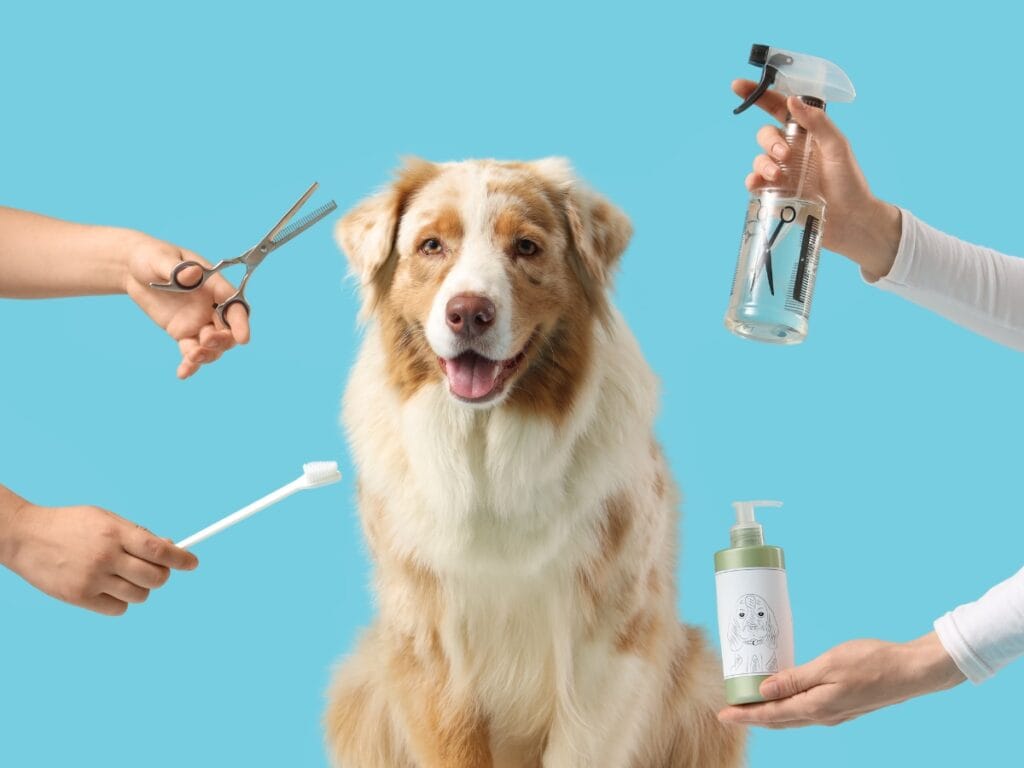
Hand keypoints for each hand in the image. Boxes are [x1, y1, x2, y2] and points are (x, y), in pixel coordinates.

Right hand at [0, 502, 197, 615]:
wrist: (26, 537)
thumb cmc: (72, 525)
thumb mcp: (106, 519)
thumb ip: (137, 535)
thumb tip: (170, 549)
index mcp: (114, 533)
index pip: (158, 550)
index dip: (181, 559)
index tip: (192, 563)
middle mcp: (105, 557)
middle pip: (155, 577)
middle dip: (162, 575)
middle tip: (156, 570)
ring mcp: (92, 579)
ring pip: (140, 595)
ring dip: (140, 588)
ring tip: (124, 576)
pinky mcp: (79, 598)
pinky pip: (119, 608)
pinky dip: (120, 601)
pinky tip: (108, 588)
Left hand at [123, 233, 250, 378]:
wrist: (134, 268)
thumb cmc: (152, 257)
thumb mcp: (161, 258)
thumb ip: (178, 269)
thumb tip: (192, 274)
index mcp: (213, 285)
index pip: (234, 305)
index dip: (241, 322)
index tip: (243, 339)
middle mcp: (210, 305)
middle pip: (228, 330)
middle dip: (222, 340)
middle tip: (205, 342)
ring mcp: (198, 321)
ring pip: (213, 345)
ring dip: (207, 355)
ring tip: (190, 358)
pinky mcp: (183, 333)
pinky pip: (191, 352)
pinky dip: (190, 365)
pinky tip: (182, 373)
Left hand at [718, 633, 964, 727]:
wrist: (912, 672)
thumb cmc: (872, 662)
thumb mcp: (828, 665)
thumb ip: (794, 679)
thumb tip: (764, 690)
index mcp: (816, 707)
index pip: (770, 715)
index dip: (744, 715)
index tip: (722, 714)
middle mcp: (823, 716)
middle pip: (778, 720)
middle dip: (752, 716)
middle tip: (728, 711)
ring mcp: (834, 713)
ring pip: (792, 717)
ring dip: (769, 712)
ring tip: (749, 703)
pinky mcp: (842, 706)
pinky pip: (805, 710)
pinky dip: (787, 706)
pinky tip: (783, 695)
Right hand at [732, 79, 901, 279]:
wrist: (851, 221)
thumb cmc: (850, 182)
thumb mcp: (837, 147)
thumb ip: (817, 122)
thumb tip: (793, 100)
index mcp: (807, 134)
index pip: (779, 108)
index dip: (759, 95)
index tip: (738, 87)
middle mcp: (792, 151)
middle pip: (765, 135)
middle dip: (768, 142)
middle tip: (783, 155)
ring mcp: (782, 173)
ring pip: (758, 159)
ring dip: (763, 164)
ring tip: (778, 176)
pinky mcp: (776, 194)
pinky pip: (755, 183)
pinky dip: (753, 181)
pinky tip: (759, 185)